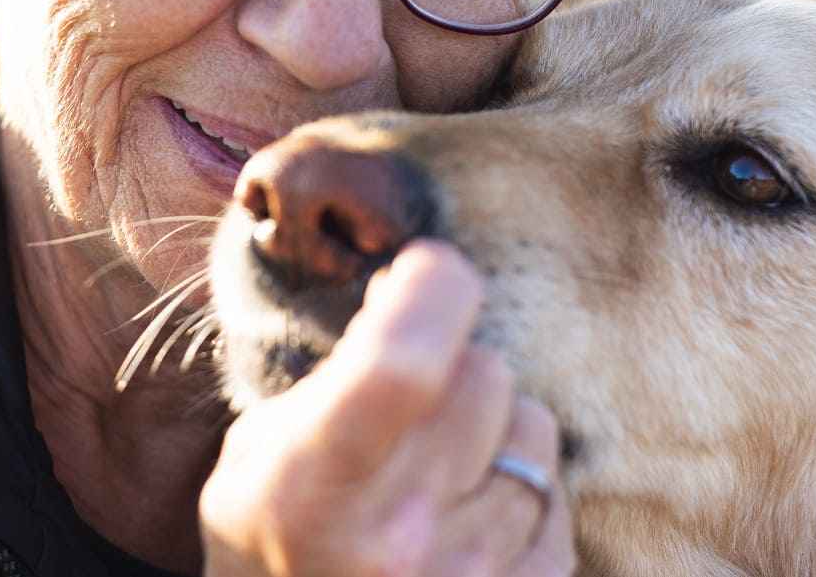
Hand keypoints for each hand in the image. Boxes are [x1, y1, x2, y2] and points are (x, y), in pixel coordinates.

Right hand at [201, 240, 572, 576]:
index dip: (432, 291)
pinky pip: (559, 497)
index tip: (425, 269)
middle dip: (454, 360)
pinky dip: (522, 488)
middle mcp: (398, 536)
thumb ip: (336, 374)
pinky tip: (473, 509)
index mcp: (310, 486)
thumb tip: (417, 290)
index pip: (405, 363)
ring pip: (533, 427)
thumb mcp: (256, 450)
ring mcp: (468, 576)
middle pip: (484, 374)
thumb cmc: (268, 537)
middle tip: (416, 394)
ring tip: (443, 460)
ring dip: (495, 426)